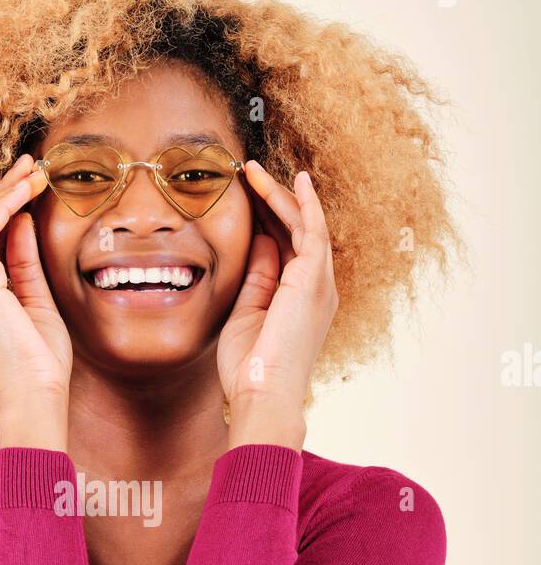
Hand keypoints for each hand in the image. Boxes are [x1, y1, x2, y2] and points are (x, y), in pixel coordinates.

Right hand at [0, 155, 72, 439]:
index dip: (2, 211)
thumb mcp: (36, 302)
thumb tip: (22, 222)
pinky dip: (5, 206)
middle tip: (32, 166)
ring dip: (5, 192)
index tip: (29, 187)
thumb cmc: (40, 364)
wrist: (35, 397)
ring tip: (33, 169)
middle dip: (3, 193)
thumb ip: (24, 263)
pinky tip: (26, 191)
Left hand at [217, 163, 338, 442]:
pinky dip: (304, 204)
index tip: (245, 197)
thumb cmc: (249, 368)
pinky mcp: (313, 280)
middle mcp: (315, 289)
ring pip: (303, 225)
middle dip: (273, 200)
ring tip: (253, 170)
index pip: (286, 248)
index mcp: (299, 300)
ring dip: (279, 195)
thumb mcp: (246, 314)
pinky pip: (312, 231)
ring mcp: (318, 283)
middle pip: (297, 231)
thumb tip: (260, 242)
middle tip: (247, 173)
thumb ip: (256, 278)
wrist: (262, 394)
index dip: (267, 219)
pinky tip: (294, 181)